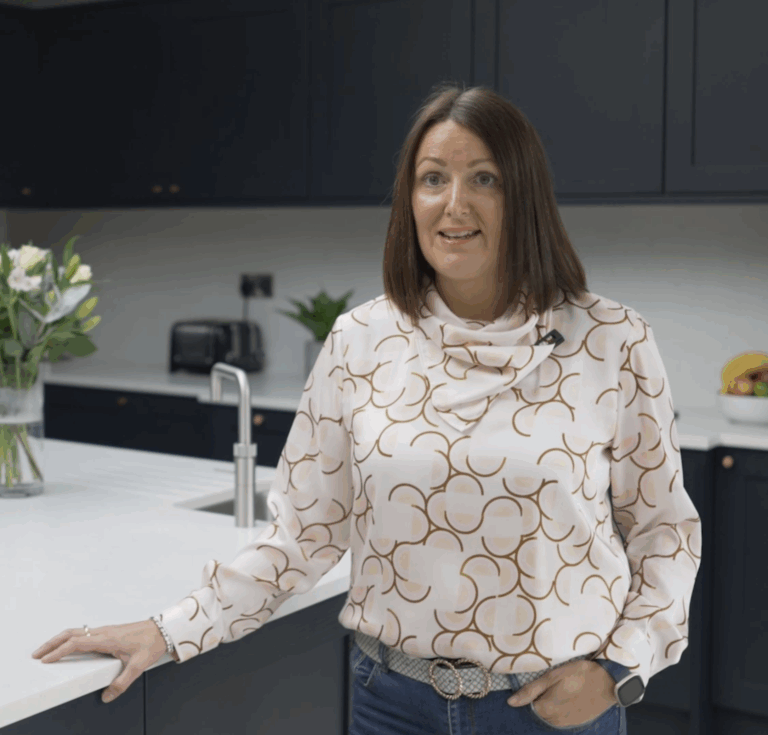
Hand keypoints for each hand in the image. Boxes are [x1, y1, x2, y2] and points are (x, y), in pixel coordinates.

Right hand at [31, 621, 170, 702]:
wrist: (164, 629)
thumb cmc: (152, 642)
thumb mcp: (138, 665)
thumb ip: (122, 682)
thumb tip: (107, 696)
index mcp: (107, 639)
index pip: (77, 643)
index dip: (59, 651)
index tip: (46, 659)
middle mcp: (104, 632)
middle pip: (71, 633)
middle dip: (52, 643)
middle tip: (38, 654)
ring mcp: (106, 630)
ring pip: (77, 632)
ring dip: (60, 639)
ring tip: (48, 651)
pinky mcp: (109, 632)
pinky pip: (84, 633)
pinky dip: (71, 638)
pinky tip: (69, 647)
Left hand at [507, 660, 617, 728]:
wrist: (608, 682)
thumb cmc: (579, 674)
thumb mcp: (552, 676)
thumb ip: (531, 690)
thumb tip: (511, 703)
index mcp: (546, 708)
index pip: (528, 705)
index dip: (532, 693)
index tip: (542, 683)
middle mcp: (554, 720)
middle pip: (539, 711)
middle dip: (541, 699)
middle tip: (552, 684)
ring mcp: (566, 723)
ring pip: (549, 716)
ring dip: (551, 704)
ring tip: (561, 689)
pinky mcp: (576, 723)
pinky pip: (561, 719)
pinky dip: (561, 709)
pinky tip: (568, 697)